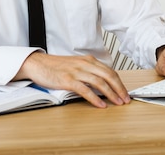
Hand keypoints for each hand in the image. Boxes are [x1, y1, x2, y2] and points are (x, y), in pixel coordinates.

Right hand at [14, 52, 130, 107]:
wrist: (37, 63)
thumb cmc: (55, 66)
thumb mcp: (76, 65)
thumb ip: (88, 72)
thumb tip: (102, 84)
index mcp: (88, 60)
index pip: (109, 71)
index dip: (119, 82)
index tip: (124, 92)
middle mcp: (84, 64)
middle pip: (108, 76)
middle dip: (119, 88)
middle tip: (126, 99)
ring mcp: (76, 71)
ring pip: (99, 82)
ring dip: (111, 94)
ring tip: (117, 102)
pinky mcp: (68, 80)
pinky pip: (85, 90)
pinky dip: (95, 98)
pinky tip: (101, 105)